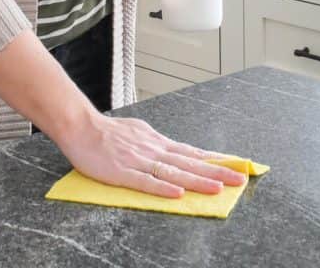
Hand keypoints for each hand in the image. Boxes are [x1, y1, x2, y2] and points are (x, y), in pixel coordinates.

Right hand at [57, 109, 246, 197]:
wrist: (80, 126)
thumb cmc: (107, 132)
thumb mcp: (139, 133)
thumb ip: (156, 144)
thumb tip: (174, 151)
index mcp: (157, 142)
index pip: (191, 152)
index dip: (214, 160)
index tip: (235, 166)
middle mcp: (153, 149)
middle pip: (189, 162)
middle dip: (216, 172)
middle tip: (239, 179)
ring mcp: (138, 160)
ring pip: (173, 171)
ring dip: (197, 180)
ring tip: (218, 188)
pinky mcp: (122, 172)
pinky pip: (144, 182)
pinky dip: (162, 187)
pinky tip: (177, 193)